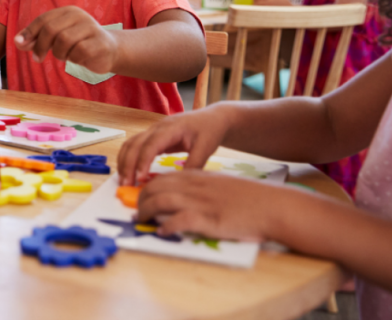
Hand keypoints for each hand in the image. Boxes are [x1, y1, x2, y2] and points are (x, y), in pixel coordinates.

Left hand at [13, 6, 118, 73]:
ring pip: (64, 41)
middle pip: (51, 30)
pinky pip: (78, 52)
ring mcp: (92, 28)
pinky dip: (74, 59)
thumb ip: (36, 39)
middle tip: (38, 58)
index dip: (29, 32)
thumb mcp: (56, 39)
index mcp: (68, 11)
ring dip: (59, 53)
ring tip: (65, 56)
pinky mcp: (100, 42)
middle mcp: (80, 16)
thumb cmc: (78, 43)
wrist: (109, 51)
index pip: (43, 19)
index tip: (20, 45)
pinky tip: (79, 58)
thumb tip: (17, 42)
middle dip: (40, 46)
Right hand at [117, 107, 231, 184]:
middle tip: (126, 184)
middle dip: (127, 165)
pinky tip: (130, 172)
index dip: (143, 162)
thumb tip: (179, 183)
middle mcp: (157, 127)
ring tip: (124, 181)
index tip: (140, 179)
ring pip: (130, 144)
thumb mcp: (206, 148)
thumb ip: (193, 164)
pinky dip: (129, 159)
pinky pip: (135, 146)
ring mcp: (153, 131)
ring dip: (124, 162)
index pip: (150, 145)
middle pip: (134, 144)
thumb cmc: (210, 130)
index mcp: (171, 128)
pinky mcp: (153, 137)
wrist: (212, 118)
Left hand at [137, 171, 282, 240]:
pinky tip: (162, 231)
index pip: (164, 177)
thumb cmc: (251, 199)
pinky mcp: (208, 219)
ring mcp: (200, 202)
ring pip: (160, 200)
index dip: (148, 186)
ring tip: (141, 220)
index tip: (142, 196)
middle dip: (141, 198)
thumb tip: (186, 198)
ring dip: (146, 211)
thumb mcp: (222, 185)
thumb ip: (203, 188)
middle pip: (156, 186)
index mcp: (199, 177)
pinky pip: (178, 221)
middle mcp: (195, 187)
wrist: (273, 206)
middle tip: (136, 209)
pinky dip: (166, 226)